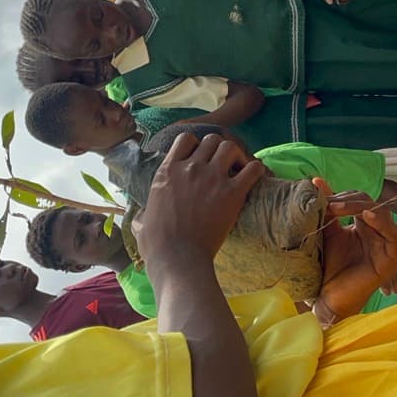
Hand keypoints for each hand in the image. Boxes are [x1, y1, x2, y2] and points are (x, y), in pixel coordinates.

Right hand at [133, 133, 264, 263]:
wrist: (178, 258)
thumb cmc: (157, 245)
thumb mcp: (141, 221)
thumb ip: (143, 212)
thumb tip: (140, 217)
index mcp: (167, 171)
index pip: (185, 138)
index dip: (196, 145)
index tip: (201, 159)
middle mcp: (190, 168)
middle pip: (211, 139)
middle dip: (219, 150)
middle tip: (224, 166)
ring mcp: (212, 178)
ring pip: (230, 147)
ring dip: (237, 156)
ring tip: (239, 171)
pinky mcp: (232, 192)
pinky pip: (253, 168)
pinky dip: (257, 170)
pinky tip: (254, 179)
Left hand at [313, 180, 396, 324]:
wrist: (327, 298)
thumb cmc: (327, 268)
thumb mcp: (327, 233)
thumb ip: (327, 210)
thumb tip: (317, 181)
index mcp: (364, 224)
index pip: (359, 199)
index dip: (342, 195)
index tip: (320, 197)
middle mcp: (378, 231)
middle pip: (370, 203)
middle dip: (349, 200)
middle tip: (328, 204)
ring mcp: (386, 245)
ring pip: (382, 214)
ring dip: (359, 207)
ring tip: (337, 208)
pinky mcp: (391, 259)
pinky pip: (395, 235)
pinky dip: (383, 223)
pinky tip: (366, 216)